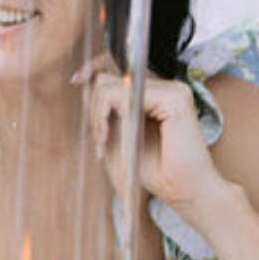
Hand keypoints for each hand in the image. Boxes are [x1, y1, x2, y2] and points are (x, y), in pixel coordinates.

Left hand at [85, 64, 224, 209]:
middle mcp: (164, 87)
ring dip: (96, 116)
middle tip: (98, 140)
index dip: (93, 69)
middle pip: (107, 76)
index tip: (76, 80)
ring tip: (102, 142)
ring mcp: (172, 89)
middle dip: (92, 108)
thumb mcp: (115, 134)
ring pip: (108, 85)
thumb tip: (83, 80)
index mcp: (154, 93)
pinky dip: (103, 117)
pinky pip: (118, 95)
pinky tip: (107, 139)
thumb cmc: (152, 170)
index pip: (118, 67)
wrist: (182, 192)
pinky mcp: (174, 97)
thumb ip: (101, 108)